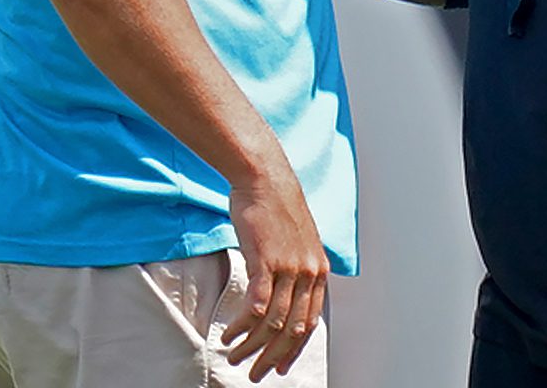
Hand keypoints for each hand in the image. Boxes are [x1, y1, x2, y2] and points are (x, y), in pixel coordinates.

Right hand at [223, 163, 329, 381]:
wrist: (265, 178)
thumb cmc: (276, 207)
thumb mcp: (297, 241)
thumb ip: (297, 268)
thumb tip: (287, 295)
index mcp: (318, 270)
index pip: (310, 323)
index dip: (293, 350)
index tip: (278, 367)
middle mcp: (309, 271)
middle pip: (293, 330)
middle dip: (272, 357)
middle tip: (254, 373)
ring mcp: (289, 267)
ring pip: (273, 323)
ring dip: (251, 345)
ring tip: (233, 355)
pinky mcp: (266, 261)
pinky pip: (256, 307)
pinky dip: (242, 326)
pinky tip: (228, 334)